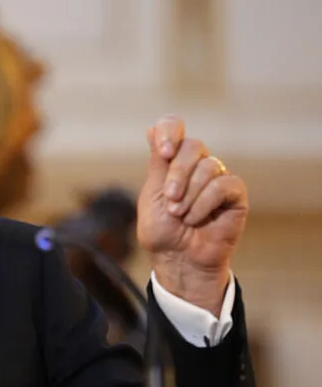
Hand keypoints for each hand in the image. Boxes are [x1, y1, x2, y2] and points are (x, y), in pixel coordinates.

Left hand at [137, 115, 248, 314]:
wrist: (177, 260)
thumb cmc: (162, 231)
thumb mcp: (152, 194)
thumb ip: (158, 163)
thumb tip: (151, 128)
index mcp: (172, 161)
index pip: (173, 126)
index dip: (170, 131)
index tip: (164, 152)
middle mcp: (196, 165)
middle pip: (193, 145)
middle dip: (177, 174)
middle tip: (170, 200)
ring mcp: (217, 178)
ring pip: (208, 166)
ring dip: (189, 195)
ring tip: (180, 216)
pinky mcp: (234, 196)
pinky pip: (225, 185)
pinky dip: (206, 203)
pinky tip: (196, 219)